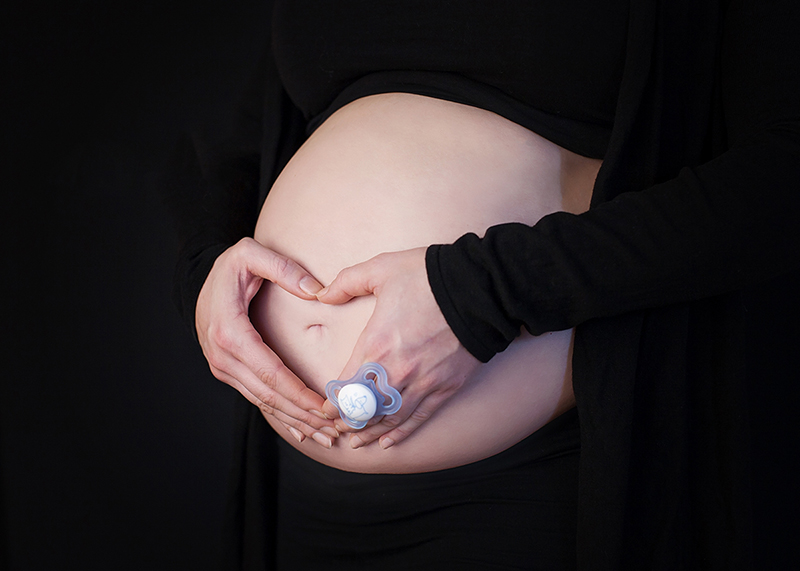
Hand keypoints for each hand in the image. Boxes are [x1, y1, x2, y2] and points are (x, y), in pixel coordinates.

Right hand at [196, 237, 337, 446]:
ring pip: (263, 402)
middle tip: (335, 430)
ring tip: (326, 436)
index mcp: (230, 332)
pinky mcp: (228, 372)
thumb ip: (284, 269)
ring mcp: (223, 367)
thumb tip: (317, 291)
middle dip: (302, 415)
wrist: (197, 279)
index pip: (271, 371)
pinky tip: (302, 431)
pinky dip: (281, 415)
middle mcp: (223, 356)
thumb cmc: (230, 266)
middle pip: (268, 395)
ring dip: (295, 421)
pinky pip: (256, 398)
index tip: (326, 405)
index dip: (299, 393)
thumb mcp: (252, 254)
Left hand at [316, 247, 479, 448]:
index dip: (331, 404)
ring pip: (389, 419)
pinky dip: (402, 433)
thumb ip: (347, 281)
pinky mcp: (445, 387)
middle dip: (347, 422)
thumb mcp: (381, 269)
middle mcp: (396, 372)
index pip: (345, 388)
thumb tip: (322, 295)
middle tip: (337, 428)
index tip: (324, 408)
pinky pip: (419, 418)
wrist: (479, 288)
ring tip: (357, 442)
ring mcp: (422, 383)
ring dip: (370, 433)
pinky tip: (389, 442)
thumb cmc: (428, 276)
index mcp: (375, 345)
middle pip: (364, 410)